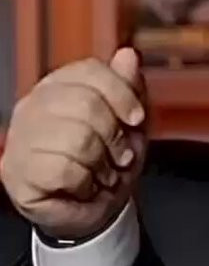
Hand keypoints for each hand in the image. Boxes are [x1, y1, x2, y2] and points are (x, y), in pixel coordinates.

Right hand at [0, 48, 147, 239]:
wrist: (94, 210)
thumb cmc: (109, 162)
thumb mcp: (129, 123)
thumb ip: (129, 88)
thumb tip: (127, 55)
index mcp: (59, 86)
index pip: (89, 71)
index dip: (121, 93)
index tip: (136, 118)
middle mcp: (33, 106)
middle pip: (86, 104)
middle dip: (115, 135)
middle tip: (121, 156)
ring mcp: (19, 139)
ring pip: (76, 138)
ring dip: (102, 163)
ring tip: (103, 173)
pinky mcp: (15, 172)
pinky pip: (62, 170)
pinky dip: (85, 182)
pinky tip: (84, 186)